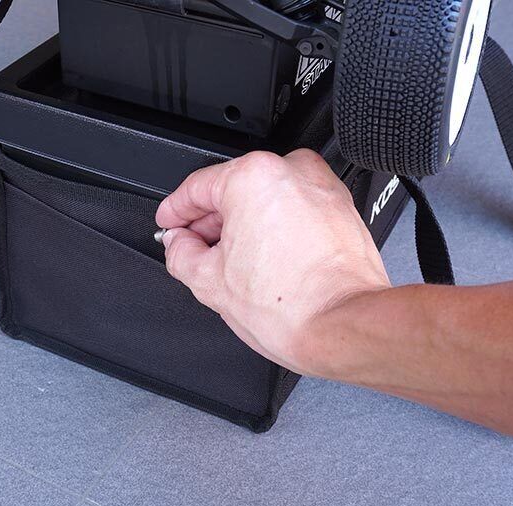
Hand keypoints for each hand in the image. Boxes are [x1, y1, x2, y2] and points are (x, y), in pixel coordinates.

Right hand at [156, 150, 390, 376]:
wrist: (343, 327)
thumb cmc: (292, 307)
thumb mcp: (209, 282)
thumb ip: (181, 253)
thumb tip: (178, 244)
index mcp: (252, 178)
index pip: (197, 187)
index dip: (175, 211)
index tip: (169, 223)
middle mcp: (291, 172)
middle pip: (232, 190)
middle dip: (210, 222)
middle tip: (193, 250)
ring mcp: (320, 188)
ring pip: (264, 199)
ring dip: (242, 226)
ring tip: (231, 264)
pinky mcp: (340, 208)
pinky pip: (293, 209)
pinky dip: (273, 228)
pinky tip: (262, 262)